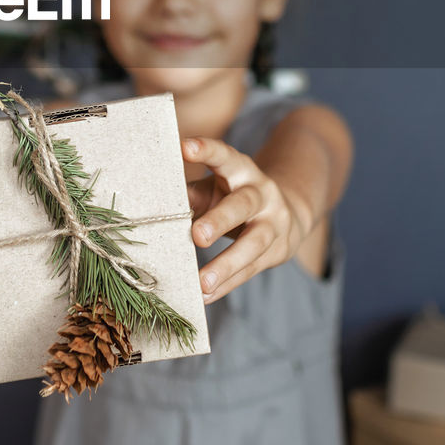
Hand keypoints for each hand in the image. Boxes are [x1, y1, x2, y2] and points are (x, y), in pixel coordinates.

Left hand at [182, 136, 305, 303]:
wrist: (286, 212)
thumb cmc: (234, 196)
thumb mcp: (216, 188)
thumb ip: (191, 194)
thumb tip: (157, 204)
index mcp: (242, 170)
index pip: (226, 156)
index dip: (207, 151)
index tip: (185, 148)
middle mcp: (262, 193)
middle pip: (244, 204)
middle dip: (221, 220)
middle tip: (197, 236)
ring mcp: (274, 223)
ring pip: (253, 244)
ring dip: (227, 265)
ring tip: (202, 283)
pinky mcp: (278, 251)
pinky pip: (251, 270)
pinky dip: (227, 284)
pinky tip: (206, 296)